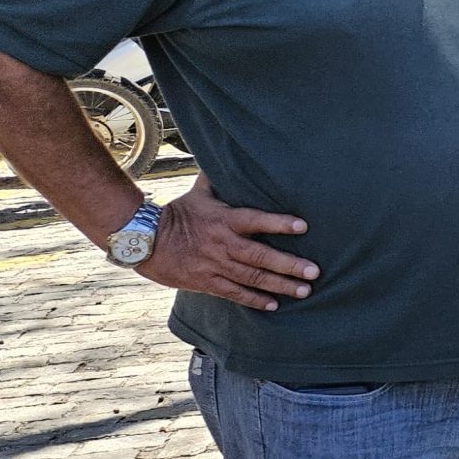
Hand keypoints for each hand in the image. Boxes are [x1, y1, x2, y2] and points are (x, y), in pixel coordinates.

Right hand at [135, 177, 316, 310]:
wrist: (144, 241)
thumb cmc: (176, 214)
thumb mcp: (198, 194)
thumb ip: (218, 180)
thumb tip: (229, 154)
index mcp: (224, 220)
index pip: (256, 220)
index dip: (279, 223)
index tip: (303, 226)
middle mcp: (223, 244)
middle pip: (261, 256)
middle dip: (289, 265)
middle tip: (314, 271)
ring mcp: (216, 266)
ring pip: (253, 278)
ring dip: (280, 285)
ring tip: (305, 291)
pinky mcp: (207, 283)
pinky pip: (234, 293)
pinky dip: (254, 300)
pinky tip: (274, 305)